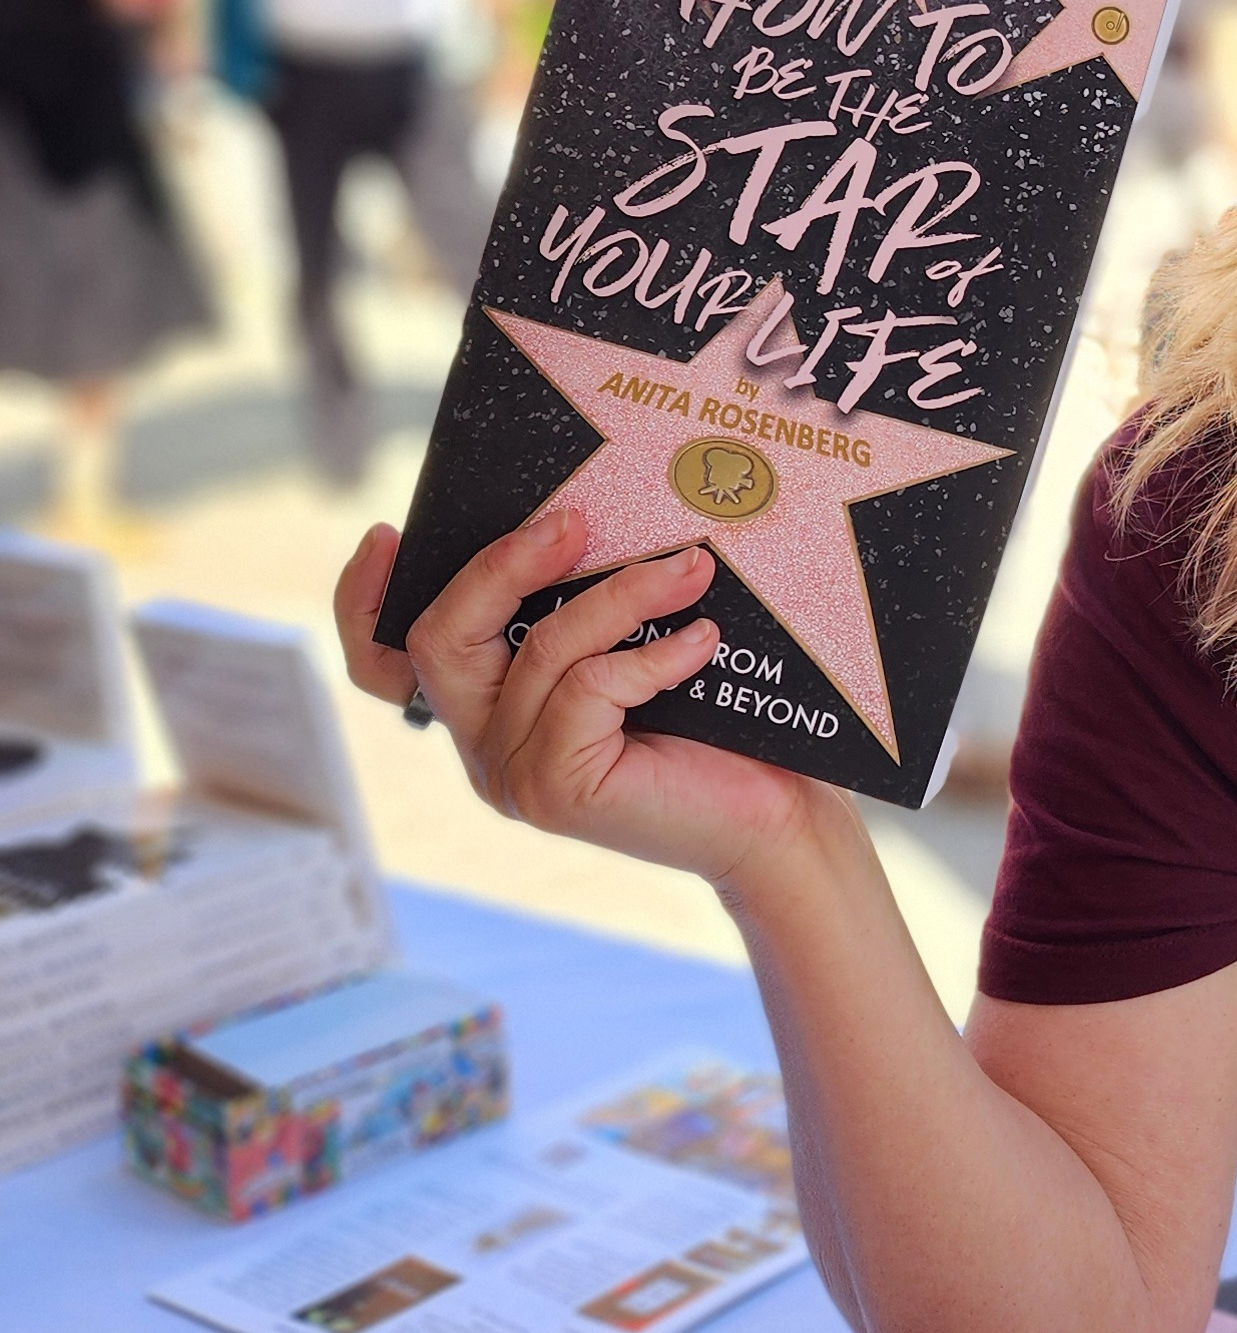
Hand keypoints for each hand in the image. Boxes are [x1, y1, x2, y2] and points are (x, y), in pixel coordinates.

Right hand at [334, 514, 844, 887]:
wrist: (778, 816)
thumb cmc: (716, 728)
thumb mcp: (633, 650)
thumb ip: (582, 607)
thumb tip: (578, 516)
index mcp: (487, 706)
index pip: (385, 663)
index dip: (363, 601)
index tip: (387, 535)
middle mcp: (483, 745)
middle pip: (441, 639)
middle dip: (501, 565)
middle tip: (571, 520)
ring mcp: (513, 774)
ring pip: (539, 652)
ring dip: (618, 594)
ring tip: (690, 567)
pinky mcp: (557, 790)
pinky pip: (587, 690)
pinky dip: (650, 655)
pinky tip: (704, 640)